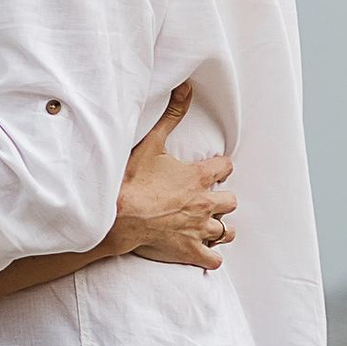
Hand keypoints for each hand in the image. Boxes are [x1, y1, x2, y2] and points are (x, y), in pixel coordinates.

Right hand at [114, 82, 235, 270]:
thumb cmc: (132, 180)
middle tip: (205, 198)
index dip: (220, 167)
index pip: (226, 168)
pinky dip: (211, 255)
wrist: (116, 216)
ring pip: (227, 231)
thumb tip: (187, 87)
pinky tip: (202, 250)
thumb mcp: (152, 143)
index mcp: (199, 177)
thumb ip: (172, 115)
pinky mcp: (190, 250)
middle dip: (221, 199)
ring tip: (207, 224)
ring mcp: (200, 229)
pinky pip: (214, 258)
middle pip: (231, 201)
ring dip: (220, 227)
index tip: (211, 168)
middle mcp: (205, 203)